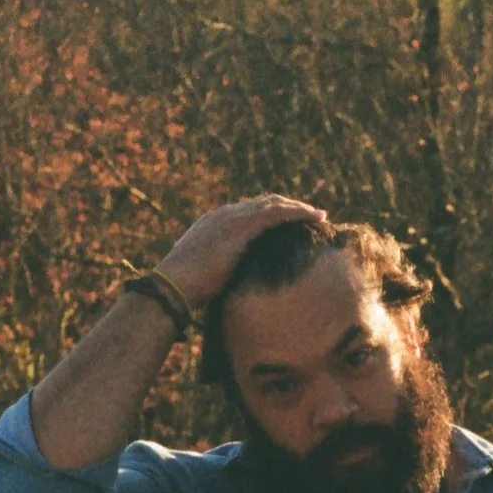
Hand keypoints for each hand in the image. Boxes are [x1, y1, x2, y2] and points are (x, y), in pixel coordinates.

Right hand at [155, 194, 326, 306]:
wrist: (173, 285)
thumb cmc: (184, 289)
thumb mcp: (203, 276)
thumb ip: (218, 272)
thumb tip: (226, 287)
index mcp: (213, 223)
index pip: (248, 212)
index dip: (270, 216)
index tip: (287, 225)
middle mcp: (224, 215)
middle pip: (264, 203)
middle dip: (288, 208)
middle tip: (310, 217)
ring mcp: (233, 218)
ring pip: (275, 204)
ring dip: (299, 208)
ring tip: (319, 216)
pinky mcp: (243, 226)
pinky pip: (279, 213)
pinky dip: (300, 213)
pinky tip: (317, 218)